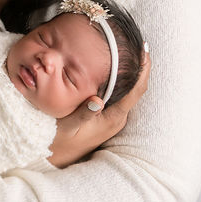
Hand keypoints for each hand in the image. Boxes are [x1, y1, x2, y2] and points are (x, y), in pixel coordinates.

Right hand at [47, 46, 150, 167]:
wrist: (55, 159)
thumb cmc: (60, 142)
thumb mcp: (68, 127)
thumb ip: (83, 114)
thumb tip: (97, 101)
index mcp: (114, 117)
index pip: (136, 90)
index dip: (144, 69)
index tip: (145, 50)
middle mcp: (117, 116)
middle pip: (135, 86)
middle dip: (138, 65)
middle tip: (136, 42)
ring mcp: (111, 116)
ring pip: (126, 89)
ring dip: (128, 70)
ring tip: (125, 47)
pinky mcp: (104, 116)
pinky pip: (116, 92)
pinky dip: (116, 77)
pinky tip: (108, 65)